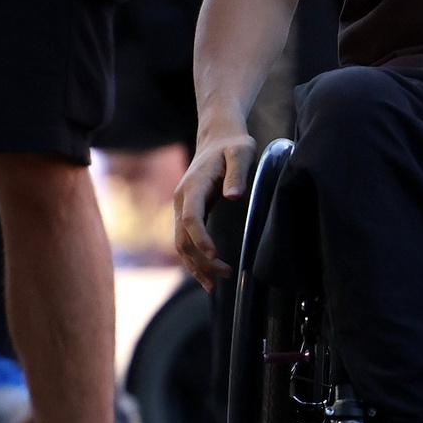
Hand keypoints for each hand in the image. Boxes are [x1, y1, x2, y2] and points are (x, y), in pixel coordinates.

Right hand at [172, 125, 257, 289]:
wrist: (217, 137)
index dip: (201, 238)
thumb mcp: (241, 152)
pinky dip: (193, 260)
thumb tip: (233, 196)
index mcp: (193, 186)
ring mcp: (182, 208)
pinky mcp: (187, 213)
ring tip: (215, 285)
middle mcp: (182, 199)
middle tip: (226, 274)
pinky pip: (185, 241)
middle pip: (184, 238)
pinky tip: (206, 275)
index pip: (192, 218)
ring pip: (181, 244)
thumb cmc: (233, 145)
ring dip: (195, 266)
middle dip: (201, 260)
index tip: (215, 255)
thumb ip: (238, 173)